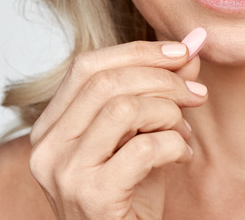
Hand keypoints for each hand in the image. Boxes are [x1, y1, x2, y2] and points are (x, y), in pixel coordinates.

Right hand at [29, 28, 207, 218]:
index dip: (138, 52)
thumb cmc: (128, 196)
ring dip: (169, 113)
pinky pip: (145, 148)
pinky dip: (175, 145)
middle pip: (106, 82)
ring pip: (124, 109)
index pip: (87, 66)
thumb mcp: (141, 135)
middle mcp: (47, 148)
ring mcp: (66, 174)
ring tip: (184, 132)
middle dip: (162, 79)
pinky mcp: (93, 197)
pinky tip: (182, 157)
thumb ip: (157, 92)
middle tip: (197, 94)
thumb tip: (191, 47)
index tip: (181, 52)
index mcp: (50, 128)